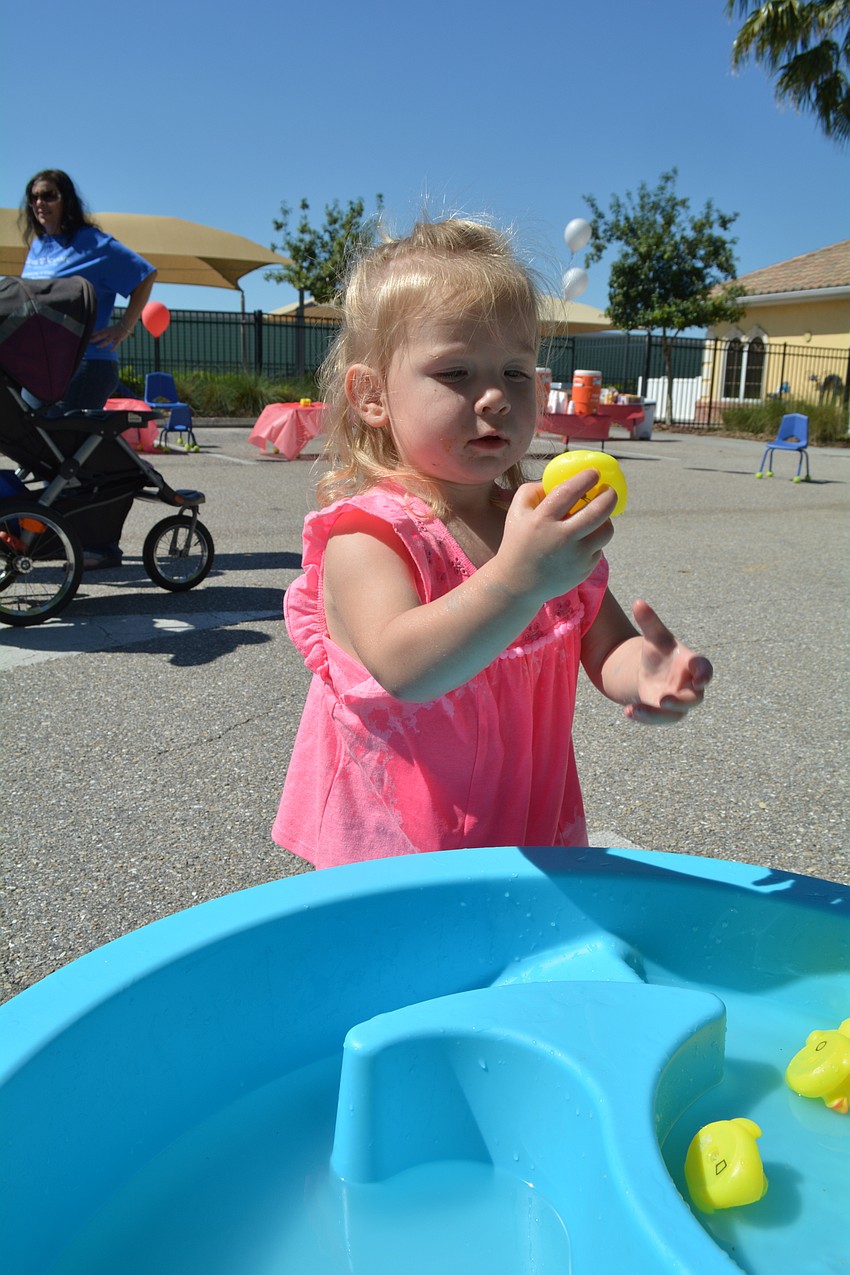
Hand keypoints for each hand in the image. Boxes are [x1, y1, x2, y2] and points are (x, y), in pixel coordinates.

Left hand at [90, 323, 129, 350]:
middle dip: (95, 339)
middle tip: (90, 341)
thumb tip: (104, 336)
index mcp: (108, 329)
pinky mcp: (119, 338)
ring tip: (98, 347)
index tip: (89, 335)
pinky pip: (116, 343)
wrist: (125, 324)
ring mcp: (114, 335)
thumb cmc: (119, 327)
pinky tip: (110, 350)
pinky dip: (113, 347)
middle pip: (101, 336)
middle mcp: (110, 332)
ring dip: (102, 343)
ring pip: (107, 340)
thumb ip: (108, 332)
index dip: (94, 333)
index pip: (99, 331)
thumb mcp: (112, 329)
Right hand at [493, 473, 615, 604]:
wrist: (517, 584)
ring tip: (598, 516)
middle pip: (599, 511)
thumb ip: (532, 490)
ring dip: (606, 519)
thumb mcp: (515, 513)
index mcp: (542, 520)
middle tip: (609, 490)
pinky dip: (594, 540)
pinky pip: (598, 548)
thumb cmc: (517, 543)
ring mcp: (575, 556)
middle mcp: (561, 538)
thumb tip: (560, 480)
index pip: (570, 491)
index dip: (586, 478)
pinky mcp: (584, 569)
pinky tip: (582, 540)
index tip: (594, 473)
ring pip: (606, 531)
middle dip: (609, 495)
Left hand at [625, 599, 712, 724]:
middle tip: (665, 700)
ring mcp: (679, 703)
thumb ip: (649, 621)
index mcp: (693, 665)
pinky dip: (645, 718)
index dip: (704, 674)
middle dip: (681, 700)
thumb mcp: (654, 636)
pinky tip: (627, 712)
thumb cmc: (660, 652)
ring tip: (635, 710)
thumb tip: (638, 602)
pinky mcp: (665, 714)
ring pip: (675, 714)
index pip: (704, 669)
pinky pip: (659, 719)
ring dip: (657, 714)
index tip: (701, 678)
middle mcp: (690, 687)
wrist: (652, 672)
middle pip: (694, 698)